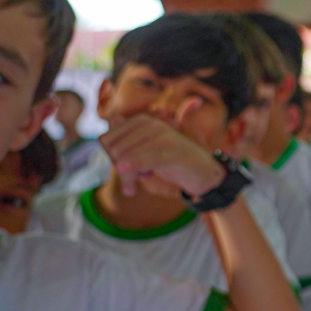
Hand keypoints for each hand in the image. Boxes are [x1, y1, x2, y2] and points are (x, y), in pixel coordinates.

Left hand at [99, 99, 225, 198]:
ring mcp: (164, 136)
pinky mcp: (174, 151)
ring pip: (128, 157)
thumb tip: (113, 119)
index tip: (124, 171)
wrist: (203, 172)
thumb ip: (129, 138)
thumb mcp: (147, 151)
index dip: (110, 159)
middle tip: (130, 185)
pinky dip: (135, 169)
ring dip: (127, 179)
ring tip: (132, 190)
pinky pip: (147, 160)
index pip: (107, 140)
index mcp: (142, 122)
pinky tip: (132, 184)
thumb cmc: (172, 162)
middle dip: (119, 171)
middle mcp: (151, 124)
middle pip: (116, 149)